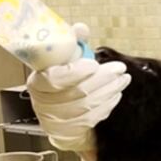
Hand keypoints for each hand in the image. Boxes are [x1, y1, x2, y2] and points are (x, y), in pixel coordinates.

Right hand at [26, 23, 130, 152]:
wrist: (58, 114)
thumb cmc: (61, 82)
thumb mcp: (61, 62)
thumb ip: (70, 44)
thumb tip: (81, 28)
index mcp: (37, 83)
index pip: (55, 79)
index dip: (75, 72)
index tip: (93, 64)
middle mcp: (44, 103)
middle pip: (78, 92)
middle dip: (104, 79)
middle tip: (120, 69)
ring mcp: (57, 120)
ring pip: (89, 105)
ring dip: (110, 90)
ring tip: (123, 79)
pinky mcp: (71, 131)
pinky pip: (94, 117)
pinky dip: (108, 104)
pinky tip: (116, 94)